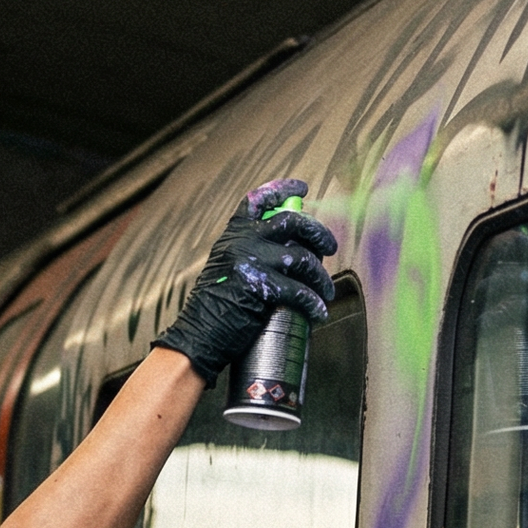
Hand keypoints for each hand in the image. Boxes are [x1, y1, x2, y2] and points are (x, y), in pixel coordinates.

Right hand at [153, 177, 337, 380]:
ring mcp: (251, 261)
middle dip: (318, 233)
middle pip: (292, 222)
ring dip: (320, 276)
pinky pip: (298, 291)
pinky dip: (313, 303)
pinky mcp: (260, 286)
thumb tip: (288, 249)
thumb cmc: (213, 309)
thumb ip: (248, 253)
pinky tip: (319, 312)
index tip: (301, 190)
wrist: (197, 337)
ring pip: (302, 258)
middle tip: (330, 247)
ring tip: (327, 291)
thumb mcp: (226, 268)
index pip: (258, 200)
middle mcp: (242, 242)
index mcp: (233, 235)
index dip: (282, 190)